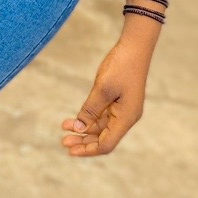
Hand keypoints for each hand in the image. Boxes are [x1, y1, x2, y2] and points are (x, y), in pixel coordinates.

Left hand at [61, 33, 153, 157]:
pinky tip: (73, 119)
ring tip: (65, 128)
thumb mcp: (101, 89)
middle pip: (104, 138)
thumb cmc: (121, 67)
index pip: (106, 144)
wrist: (135, 47)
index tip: (70, 150)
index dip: (88, 149)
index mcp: (126, 118)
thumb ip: (89, 111)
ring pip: (102, 128)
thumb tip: (78, 129)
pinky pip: (103, 116)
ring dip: (84, 130)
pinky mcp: (119, 102)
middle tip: (63, 142)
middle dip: (84, 142)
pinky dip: (89, 118)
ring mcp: (123, 110)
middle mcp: (126, 118)